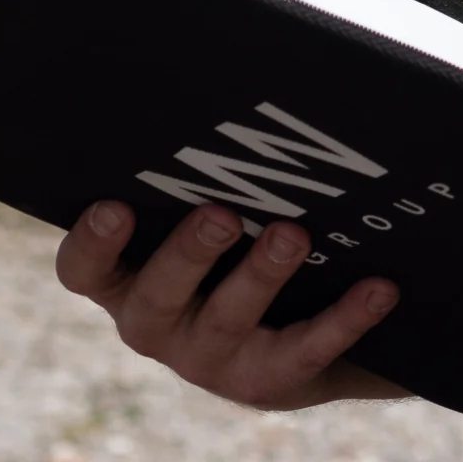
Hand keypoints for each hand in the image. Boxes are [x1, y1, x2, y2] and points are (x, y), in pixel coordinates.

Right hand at [53, 199, 409, 409]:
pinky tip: (378, 286)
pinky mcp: (268, 380)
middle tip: (220, 213)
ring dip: (261, 276)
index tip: (113, 205)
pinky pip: (306, 348)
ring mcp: (209, 360)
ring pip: (229, 320)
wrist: (281, 336)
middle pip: (157, 297)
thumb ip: (186, 176)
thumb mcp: (186, 220)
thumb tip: (210, 81)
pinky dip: (344, 318)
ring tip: (292, 235)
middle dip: (188, 254)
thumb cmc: (222, 249)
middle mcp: (156, 325)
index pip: (84, 271)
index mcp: (125, 281)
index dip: (92, 243)